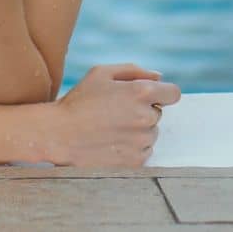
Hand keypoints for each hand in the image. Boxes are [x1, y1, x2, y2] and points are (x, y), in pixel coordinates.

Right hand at [45, 63, 180, 166]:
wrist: (59, 135)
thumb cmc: (79, 101)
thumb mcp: (101, 73)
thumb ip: (134, 71)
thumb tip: (159, 77)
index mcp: (141, 92)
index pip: (173, 93)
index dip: (163, 93)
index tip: (151, 97)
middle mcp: (146, 117)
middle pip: (158, 113)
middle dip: (143, 111)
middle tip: (116, 113)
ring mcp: (141, 141)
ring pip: (151, 133)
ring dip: (138, 131)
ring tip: (110, 128)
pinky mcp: (135, 161)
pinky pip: (144, 151)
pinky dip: (132, 148)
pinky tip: (110, 142)